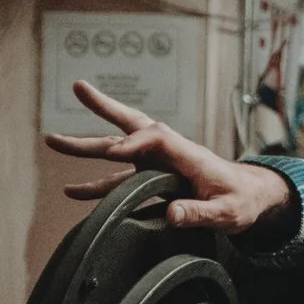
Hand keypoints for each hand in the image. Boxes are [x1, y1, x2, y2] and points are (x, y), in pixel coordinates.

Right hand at [43, 81, 292, 230]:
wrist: (252, 199)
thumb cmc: (243, 202)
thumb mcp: (228, 212)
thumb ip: (201, 213)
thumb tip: (173, 214)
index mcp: (190, 154)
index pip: (159, 138)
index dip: (135, 143)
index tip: (114, 153)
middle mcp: (170, 154)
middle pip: (133, 126)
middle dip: (106, 108)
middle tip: (79, 88)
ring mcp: (159, 166)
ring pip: (118, 151)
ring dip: (87, 146)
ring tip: (52, 141)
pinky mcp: (153, 180)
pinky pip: (119, 180)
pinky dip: (96, 183)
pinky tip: (72, 191)